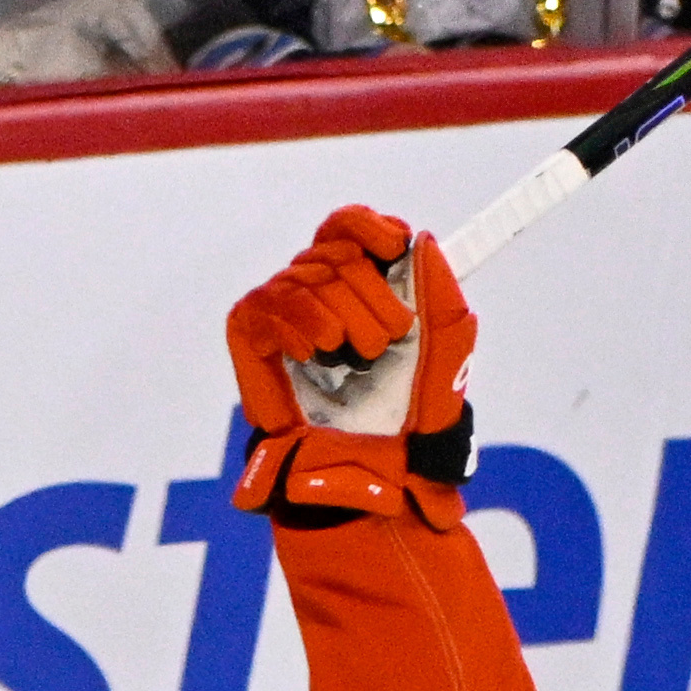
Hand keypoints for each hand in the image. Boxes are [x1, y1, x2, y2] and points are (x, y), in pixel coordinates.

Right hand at [228, 203, 477, 448]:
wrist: (363, 465)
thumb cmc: (403, 414)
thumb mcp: (441, 351)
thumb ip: (440, 295)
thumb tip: (421, 239)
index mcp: (358, 284)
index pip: (348, 225)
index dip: (369, 227)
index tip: (394, 250)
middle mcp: (317, 289)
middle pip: (335, 253)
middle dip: (369, 296)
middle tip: (385, 343)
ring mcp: (280, 308)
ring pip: (305, 278)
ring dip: (340, 319)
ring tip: (353, 360)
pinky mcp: (249, 331)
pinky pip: (268, 304)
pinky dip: (297, 326)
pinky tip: (315, 355)